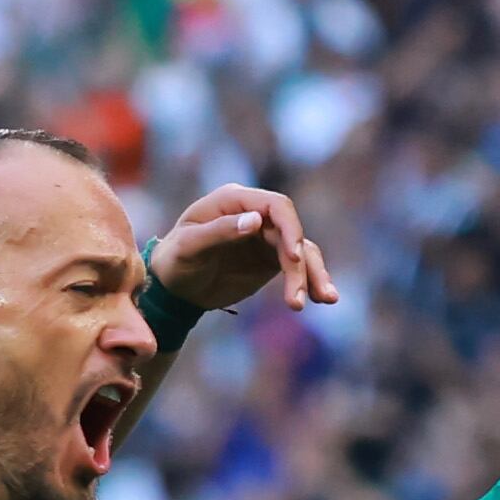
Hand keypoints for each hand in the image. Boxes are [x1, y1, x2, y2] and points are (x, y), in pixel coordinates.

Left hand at [150, 182, 339, 316]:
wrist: (174, 287)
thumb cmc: (175, 260)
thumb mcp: (189, 246)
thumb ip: (220, 232)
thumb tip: (256, 220)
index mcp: (234, 200)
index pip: (276, 205)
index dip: (290, 228)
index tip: (294, 258)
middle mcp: (256, 214)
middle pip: (292, 231)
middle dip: (302, 263)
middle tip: (301, 296)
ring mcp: (266, 237)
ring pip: (302, 250)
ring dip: (314, 274)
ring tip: (325, 300)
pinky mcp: (271, 259)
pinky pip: (298, 267)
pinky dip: (310, 282)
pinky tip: (321, 299)